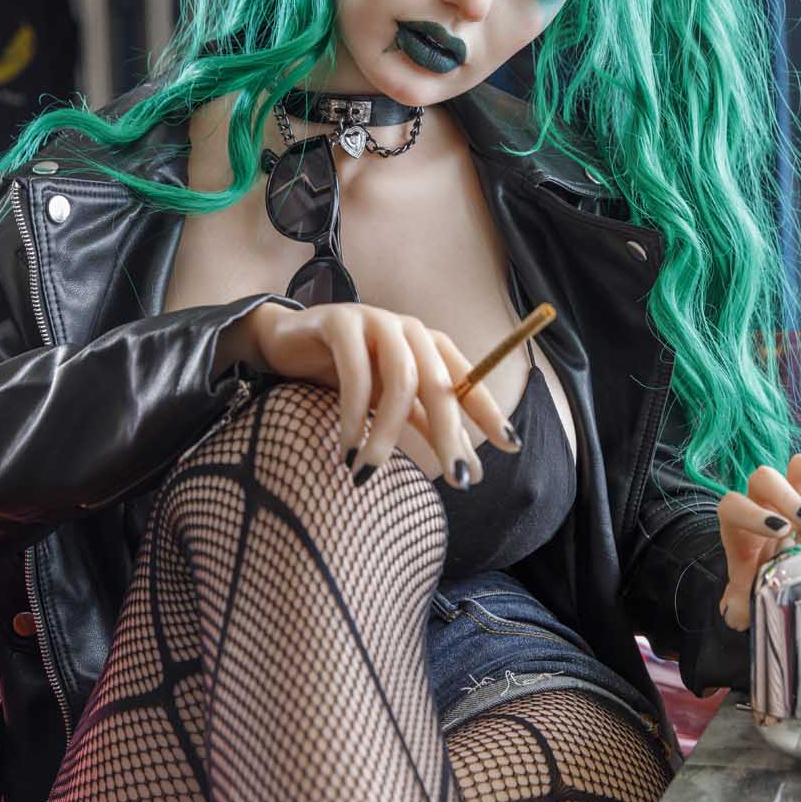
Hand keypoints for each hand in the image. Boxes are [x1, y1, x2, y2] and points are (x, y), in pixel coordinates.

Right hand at [249, 301, 520, 486]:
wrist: (288, 344)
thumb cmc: (347, 375)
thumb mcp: (393, 404)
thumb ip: (429, 428)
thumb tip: (472, 470)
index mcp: (429, 346)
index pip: (468, 380)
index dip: (490, 412)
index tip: (512, 446)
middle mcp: (409, 330)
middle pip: (439, 384)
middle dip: (451, 434)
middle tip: (456, 479)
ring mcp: (376, 322)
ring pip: (399, 381)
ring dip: (387, 433)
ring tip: (368, 473)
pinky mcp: (339, 323)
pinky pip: (355, 372)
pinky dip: (354, 413)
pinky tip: (347, 446)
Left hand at [715, 454, 800, 630]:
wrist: (795, 567)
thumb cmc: (769, 574)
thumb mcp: (754, 590)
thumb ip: (742, 600)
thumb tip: (734, 614)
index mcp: (744, 522)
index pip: (732, 505)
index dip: (751, 514)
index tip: (779, 532)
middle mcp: (769, 501)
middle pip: (765, 477)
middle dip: (788, 498)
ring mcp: (800, 492)